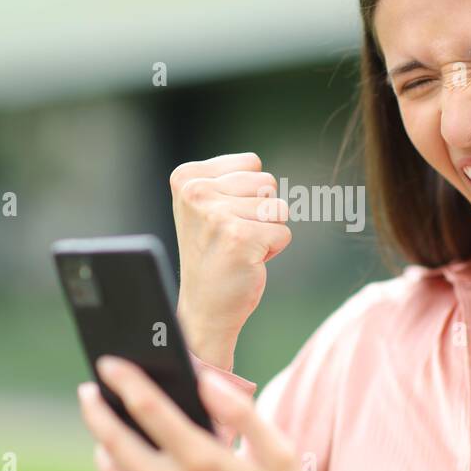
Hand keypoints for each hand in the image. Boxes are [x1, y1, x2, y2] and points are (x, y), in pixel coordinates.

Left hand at [78, 355, 323, 470]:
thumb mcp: (280, 453)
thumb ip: (241, 411)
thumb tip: (206, 380)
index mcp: (203, 461)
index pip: (148, 408)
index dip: (124, 380)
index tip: (109, 363)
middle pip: (114, 438)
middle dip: (96, 409)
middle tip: (88, 391)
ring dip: (101, 444)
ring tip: (104, 429)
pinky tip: (121, 469)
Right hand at [170, 153, 291, 370]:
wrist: (203, 307)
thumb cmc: (213, 253)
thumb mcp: (207, 205)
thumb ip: (231, 179)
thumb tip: (265, 176)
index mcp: (186, 177)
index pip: (251, 163)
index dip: (248, 193)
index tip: (224, 218)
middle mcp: (196, 191)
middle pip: (267, 183)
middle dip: (260, 211)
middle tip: (233, 236)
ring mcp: (216, 215)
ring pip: (278, 207)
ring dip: (267, 230)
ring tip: (240, 247)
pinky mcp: (239, 238)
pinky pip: (284, 233)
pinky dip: (272, 249)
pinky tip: (245, 260)